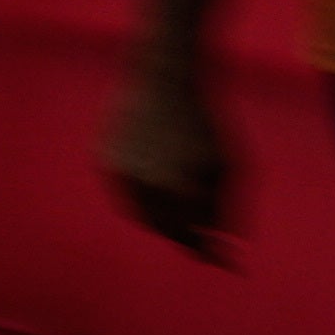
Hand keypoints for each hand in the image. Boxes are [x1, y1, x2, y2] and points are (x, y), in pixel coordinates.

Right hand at [100, 65, 234, 264]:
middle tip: (200, 234)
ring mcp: (121, 172)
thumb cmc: (205, 121)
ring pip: (139, 214)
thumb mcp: (231, 164)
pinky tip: (157, 180)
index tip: (221, 258)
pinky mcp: (103, 159)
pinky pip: (123, 192)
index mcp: (181, 189)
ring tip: (178, 203)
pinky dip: (140, 194)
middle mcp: (147, 186)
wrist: (163, 76)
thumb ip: (226, 210)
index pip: (190, 237)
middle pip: (163, 230)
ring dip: (159, 216)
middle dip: (183, 234)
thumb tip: (223, 248)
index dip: (206, 250)